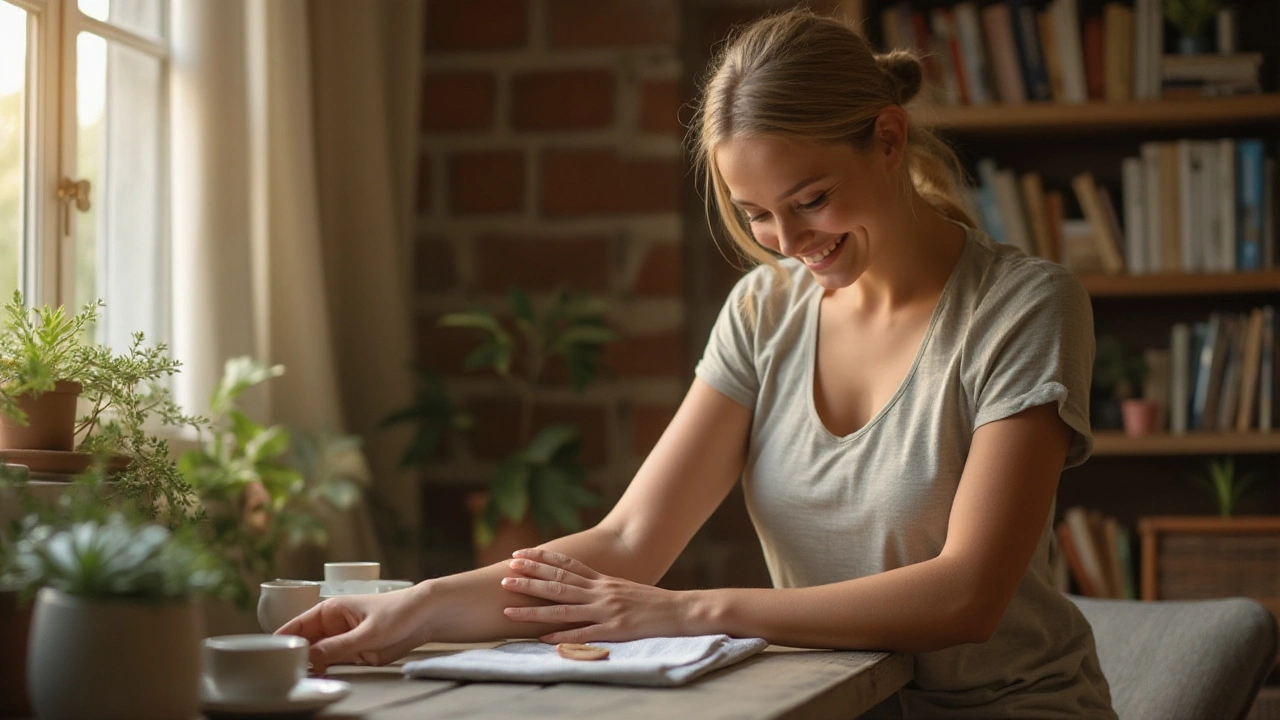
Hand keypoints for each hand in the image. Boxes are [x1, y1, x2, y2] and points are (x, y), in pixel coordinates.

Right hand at [276, 588, 428, 673]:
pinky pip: (333, 663)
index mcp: (330, 610)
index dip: (282, 640)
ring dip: (308, 667)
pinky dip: (324, 671)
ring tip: (296, 680)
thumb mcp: (368, 632)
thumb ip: (340, 646)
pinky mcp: (354, 653)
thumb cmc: (399, 611)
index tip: (269, 654)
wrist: (426, 616)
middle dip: (294, 658)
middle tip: (282, 674)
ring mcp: (342, 640)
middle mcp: (332, 625)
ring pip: (317, 656)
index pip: (297, 625)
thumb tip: (311, 657)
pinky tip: (318, 680)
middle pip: (305, 644)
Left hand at [500, 548, 697, 643]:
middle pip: (558, 582)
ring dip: (533, 609)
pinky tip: (543, 639)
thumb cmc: (651, 602)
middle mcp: (601, 591)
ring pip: (563, 607)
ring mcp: (606, 610)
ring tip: (508, 609)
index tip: (519, 554)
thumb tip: (578, 585)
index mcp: (602, 579)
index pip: (566, 564)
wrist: (680, 610)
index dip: (541, 558)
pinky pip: (584, 634)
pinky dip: (562, 636)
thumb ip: (600, 587)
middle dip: (529, 579)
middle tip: (504, 576)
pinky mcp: (614, 629)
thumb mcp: (623, 587)